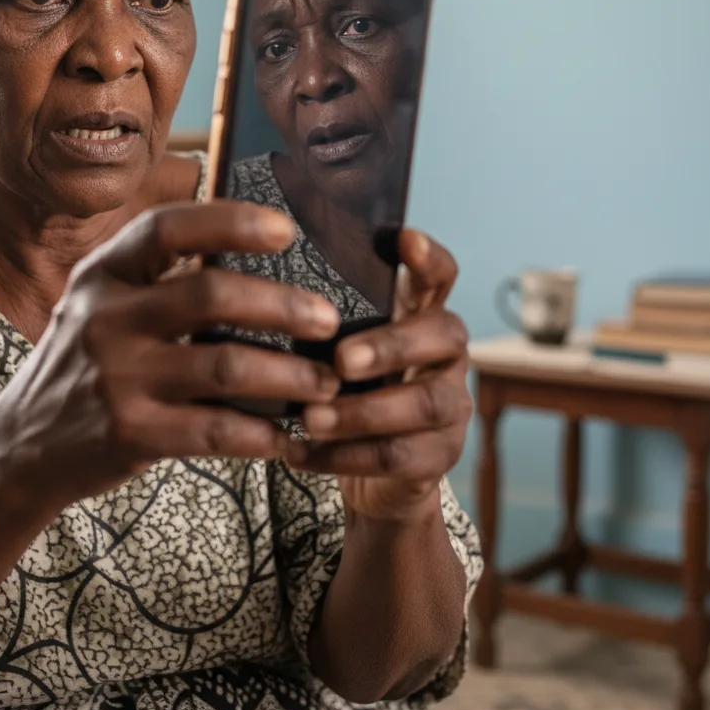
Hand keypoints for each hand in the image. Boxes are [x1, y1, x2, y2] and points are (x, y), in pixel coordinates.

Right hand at [0, 201, 340, 513]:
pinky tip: (290, 436)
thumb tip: (255, 253)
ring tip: (327, 385)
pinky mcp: (130, 433)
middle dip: (283, 305)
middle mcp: (105, 317)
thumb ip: (159, 279)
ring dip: (290, 375)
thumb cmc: (84, 364)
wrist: (22, 446)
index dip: (231, 222)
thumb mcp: (102, 306)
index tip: (287, 231)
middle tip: (328, 321)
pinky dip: (264, 433)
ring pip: (225, 365)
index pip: (168, 227)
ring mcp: (116, 377)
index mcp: (103, 273)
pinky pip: (216, 430)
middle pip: (211, 295)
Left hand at [288, 230, 470, 522]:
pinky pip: (397, 457)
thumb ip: (324, 318)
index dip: (429, 257)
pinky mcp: (441, 455)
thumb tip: (258, 285)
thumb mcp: (336, 346)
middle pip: (442, 336)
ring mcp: (451, 404)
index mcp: (422, 314)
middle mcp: (446, 354)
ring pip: (421, 404)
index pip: (440, 275)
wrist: (370, 471)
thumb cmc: (343, 388)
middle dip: (389, 346)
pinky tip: (299, 452)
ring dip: (360, 413)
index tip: (406, 238)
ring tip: (309, 419)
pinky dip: (343, 457)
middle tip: (340, 359)